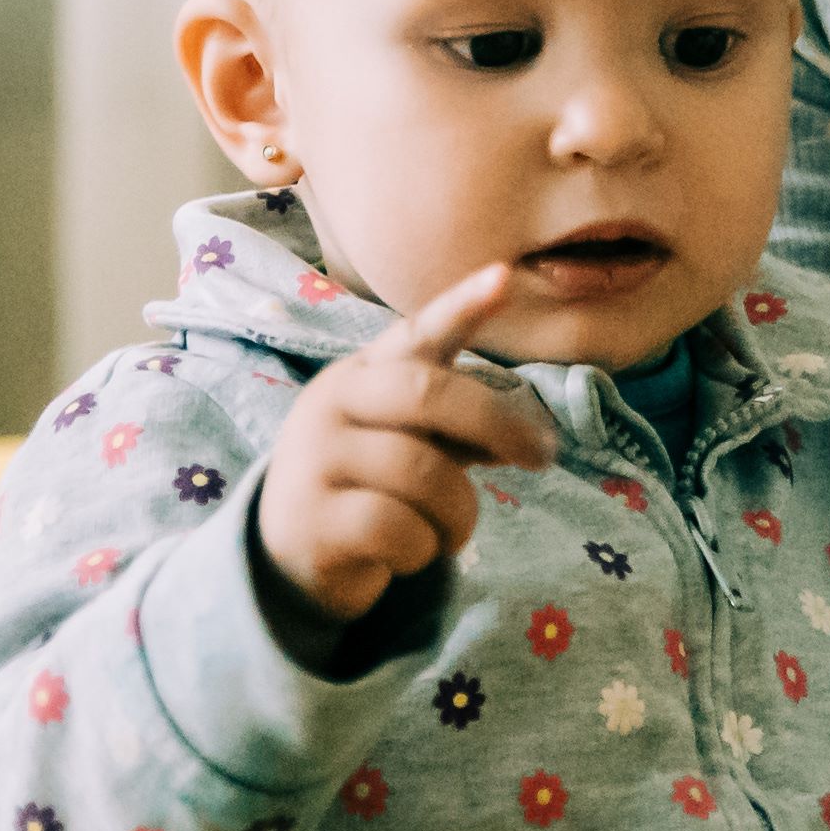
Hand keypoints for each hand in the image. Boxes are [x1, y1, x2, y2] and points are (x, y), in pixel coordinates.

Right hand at [254, 263, 561, 627]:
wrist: (287, 552)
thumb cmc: (369, 484)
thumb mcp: (411, 443)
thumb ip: (458, 429)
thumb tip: (527, 435)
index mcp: (364, 373)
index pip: (418, 332)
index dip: (463, 305)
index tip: (505, 276)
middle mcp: (334, 402)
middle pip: (430, 393)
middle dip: (497, 423)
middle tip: (542, 457)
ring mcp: (317, 458)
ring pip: (425, 474)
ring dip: (459, 514)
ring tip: (451, 532)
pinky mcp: (312, 519)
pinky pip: (399, 529)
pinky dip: (423, 550)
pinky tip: (409, 554)